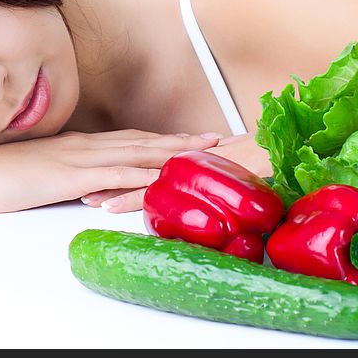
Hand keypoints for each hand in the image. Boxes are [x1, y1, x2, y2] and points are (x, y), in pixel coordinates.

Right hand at [0, 130, 221, 213]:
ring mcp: (80, 158)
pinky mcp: (70, 175)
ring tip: (205, 153)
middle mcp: (86, 146)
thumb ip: (67, 171)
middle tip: (216, 138)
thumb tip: (87, 180)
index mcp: (80, 144)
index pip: (131, 140)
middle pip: (144, 141)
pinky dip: (142, 174)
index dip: (163, 138)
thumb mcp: (42, 170)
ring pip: (137, 153)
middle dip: (181, 140)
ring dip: (173, 152)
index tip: (191, 138)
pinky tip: (163, 176)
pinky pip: (113, 174)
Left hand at [87, 131, 272, 213]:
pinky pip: (155, 189)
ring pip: (138, 177)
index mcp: (187, 154)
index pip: (148, 159)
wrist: (277, 150)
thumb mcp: (232, 169)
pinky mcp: (188, 179)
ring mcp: (181, 167)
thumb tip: (216, 187)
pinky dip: (130, 198)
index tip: (101, 174)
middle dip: (107, 176)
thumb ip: (217, 175)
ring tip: (85, 199)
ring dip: (110, 188)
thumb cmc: (260, 158)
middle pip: (135, 165)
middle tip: (79, 184)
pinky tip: (110, 207)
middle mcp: (180, 157)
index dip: (123, 166)